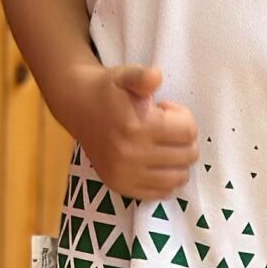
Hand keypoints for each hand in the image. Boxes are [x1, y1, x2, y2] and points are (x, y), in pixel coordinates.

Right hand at [73, 63, 198, 200]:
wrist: (77, 106)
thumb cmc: (108, 90)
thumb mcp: (126, 75)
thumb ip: (143, 76)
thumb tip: (155, 76)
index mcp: (137, 127)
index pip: (188, 131)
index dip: (182, 116)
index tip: (164, 109)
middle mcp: (131, 155)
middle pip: (187, 155)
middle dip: (183, 139)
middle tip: (164, 127)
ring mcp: (126, 175)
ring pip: (178, 177)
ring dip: (178, 160)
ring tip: (161, 144)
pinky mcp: (121, 186)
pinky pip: (160, 192)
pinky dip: (165, 179)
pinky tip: (156, 162)